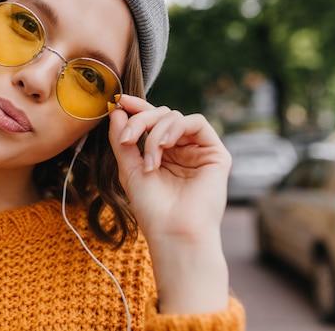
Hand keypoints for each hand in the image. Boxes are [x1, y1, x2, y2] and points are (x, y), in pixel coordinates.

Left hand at [108, 95, 230, 242]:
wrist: (173, 232)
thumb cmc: (152, 209)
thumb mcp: (129, 169)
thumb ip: (122, 140)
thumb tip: (118, 110)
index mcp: (162, 153)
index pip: (150, 122)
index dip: (136, 109)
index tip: (119, 102)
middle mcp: (181, 150)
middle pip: (161, 115)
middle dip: (141, 121)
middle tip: (127, 140)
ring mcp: (198, 151)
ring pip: (176, 117)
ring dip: (156, 131)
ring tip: (149, 160)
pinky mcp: (216, 154)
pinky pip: (197, 123)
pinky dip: (175, 128)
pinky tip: (164, 146)